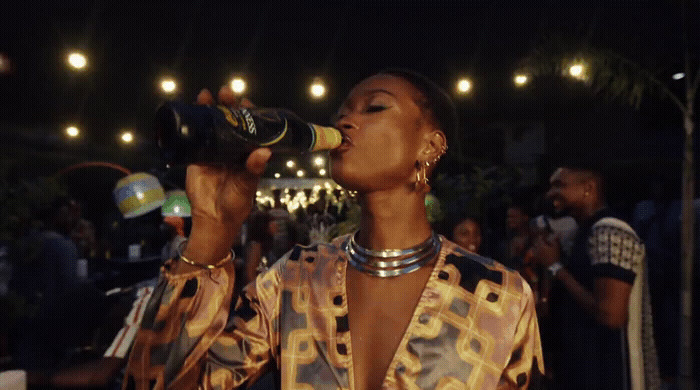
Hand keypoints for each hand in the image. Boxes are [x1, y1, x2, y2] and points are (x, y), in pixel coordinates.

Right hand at [181, 87, 270, 267]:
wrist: (213, 218)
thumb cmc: (236, 203)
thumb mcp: (247, 186)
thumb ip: (253, 170)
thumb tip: (264, 152)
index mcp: (247, 153)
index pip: (250, 128)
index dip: (248, 114)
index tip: (247, 102)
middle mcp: (231, 148)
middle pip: (230, 122)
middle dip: (228, 105)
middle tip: (227, 93)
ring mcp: (213, 150)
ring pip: (212, 125)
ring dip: (209, 108)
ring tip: (207, 95)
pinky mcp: (196, 156)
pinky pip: (193, 137)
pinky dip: (191, 123)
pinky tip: (189, 110)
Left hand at [532, 234, 560, 266]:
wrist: (553, 265)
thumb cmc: (555, 255)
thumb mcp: (556, 247)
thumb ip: (555, 240)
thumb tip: (558, 233)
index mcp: (541, 246)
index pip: (539, 239)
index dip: (541, 237)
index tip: (543, 236)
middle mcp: (537, 250)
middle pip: (535, 243)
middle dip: (538, 241)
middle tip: (541, 241)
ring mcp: (536, 254)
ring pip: (533, 248)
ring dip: (535, 246)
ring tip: (538, 246)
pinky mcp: (537, 259)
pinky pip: (534, 254)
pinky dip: (535, 252)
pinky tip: (537, 252)